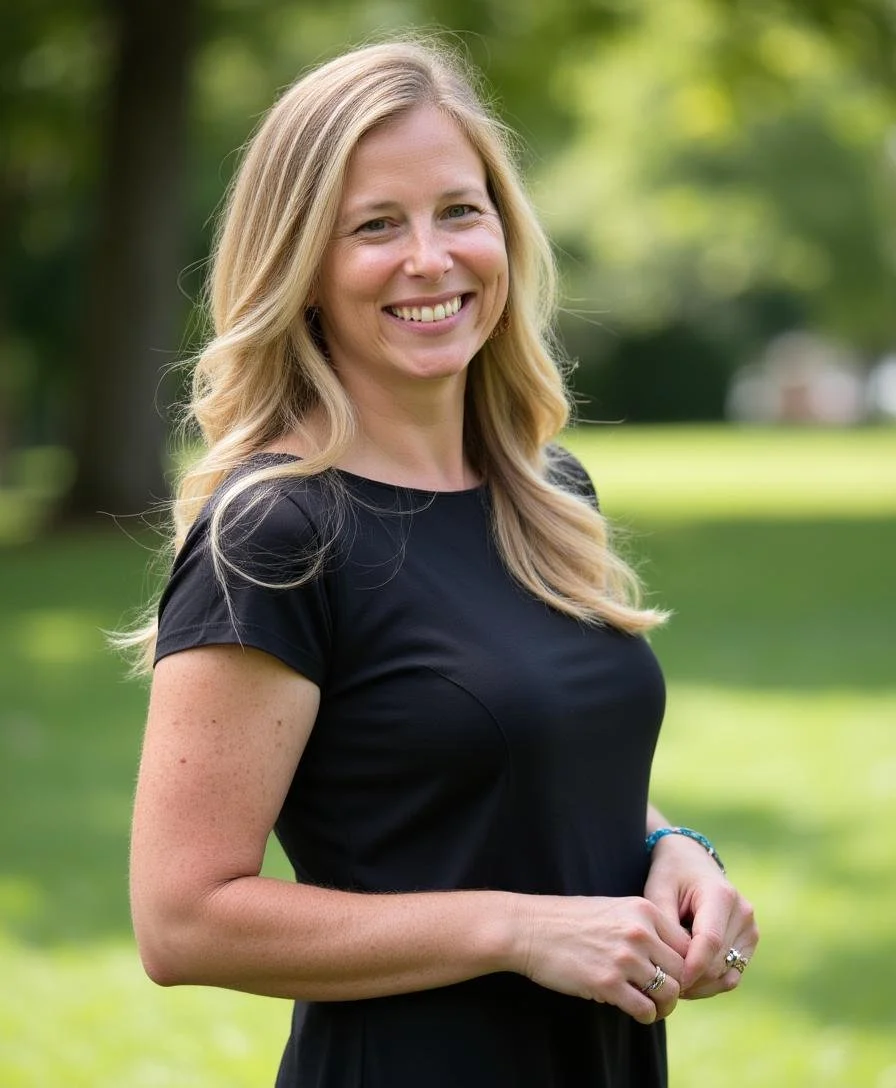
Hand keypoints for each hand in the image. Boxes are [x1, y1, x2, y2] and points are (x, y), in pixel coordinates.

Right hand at [512, 894, 690, 1023]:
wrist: (529, 929)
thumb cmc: (570, 920)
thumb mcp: (614, 910)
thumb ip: (644, 927)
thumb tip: (673, 956)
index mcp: (643, 910)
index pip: (687, 943)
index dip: (686, 964)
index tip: (675, 975)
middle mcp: (639, 932)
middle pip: (683, 970)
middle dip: (678, 987)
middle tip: (665, 995)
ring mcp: (624, 958)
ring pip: (669, 992)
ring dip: (664, 1005)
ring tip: (652, 1007)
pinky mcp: (607, 983)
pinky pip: (645, 1009)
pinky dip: (646, 1016)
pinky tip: (637, 1012)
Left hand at [643, 837, 757, 998]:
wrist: (690, 862)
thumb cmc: (670, 876)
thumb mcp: (659, 893)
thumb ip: (667, 928)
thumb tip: (677, 965)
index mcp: (721, 895)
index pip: (710, 941)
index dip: (692, 966)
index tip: (672, 981)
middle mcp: (742, 912)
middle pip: (718, 962)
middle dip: (691, 979)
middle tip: (663, 983)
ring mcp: (750, 928)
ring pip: (727, 974)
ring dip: (700, 985)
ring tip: (673, 981)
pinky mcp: (749, 941)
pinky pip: (732, 975)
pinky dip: (711, 983)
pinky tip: (689, 979)